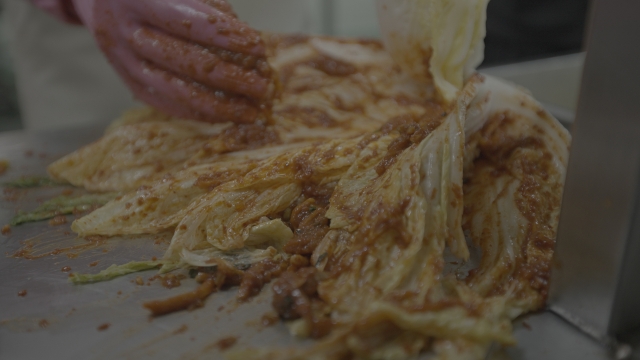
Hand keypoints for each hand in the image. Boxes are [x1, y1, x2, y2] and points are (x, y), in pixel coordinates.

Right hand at [81, 0, 273, 122]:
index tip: (259, 46)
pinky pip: (162, 103)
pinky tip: (223, 116)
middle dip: (229, 77)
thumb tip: (243, 37)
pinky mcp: (127, 80)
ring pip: (174, 89)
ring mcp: (122, 59)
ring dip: (216, 105)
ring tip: (249, 112)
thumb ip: (206, 3)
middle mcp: (126, 30)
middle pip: (185, 60)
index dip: (225, 35)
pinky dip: (195, 111)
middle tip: (263, 88)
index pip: (188, 21)